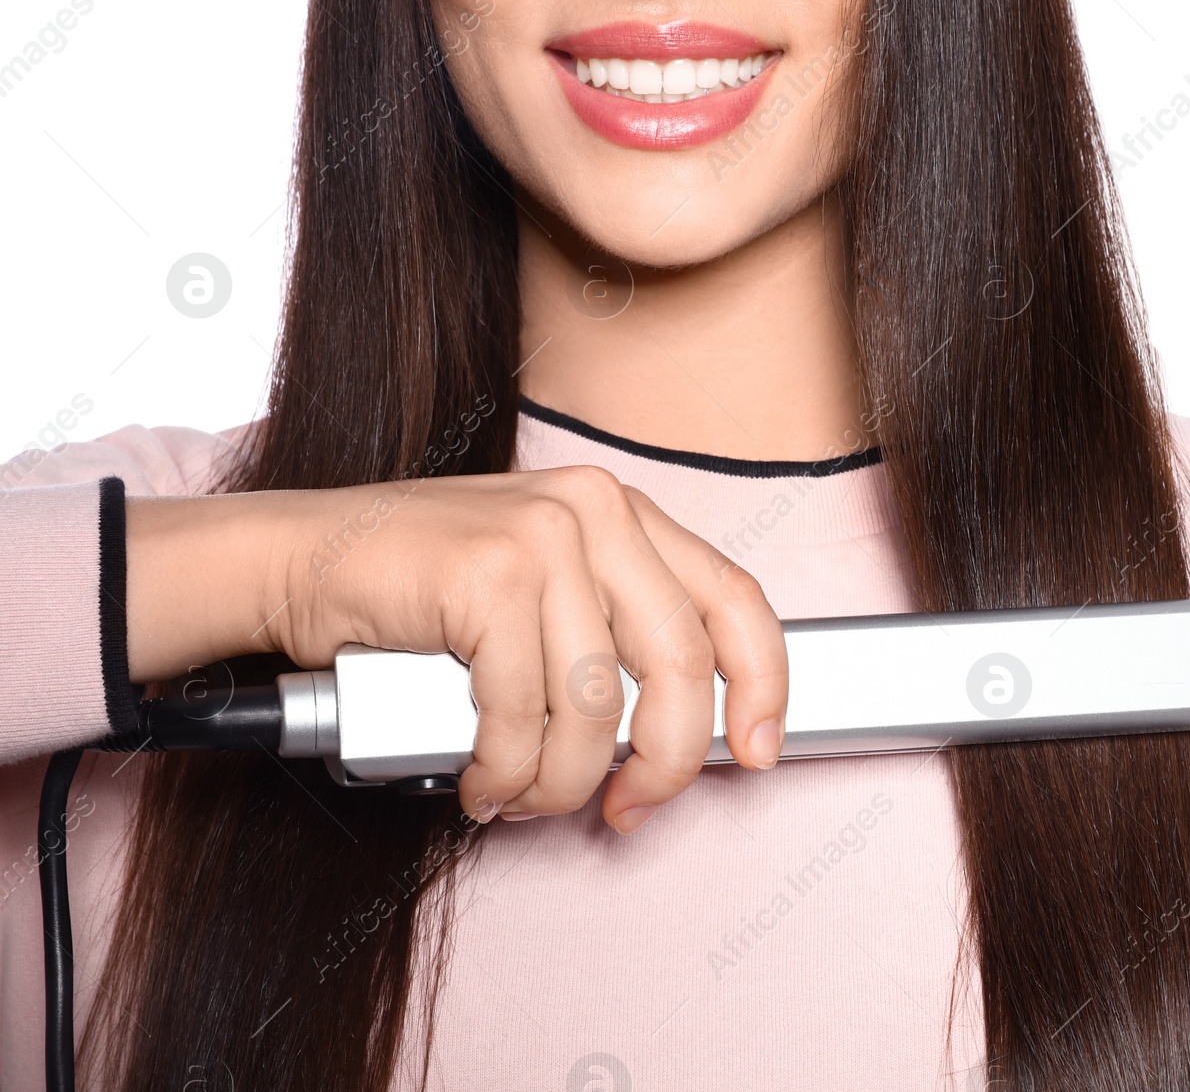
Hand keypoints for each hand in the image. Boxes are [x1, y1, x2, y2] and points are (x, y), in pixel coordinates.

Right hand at [125, 466, 788, 831]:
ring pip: (597, 707)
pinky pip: (523, 716)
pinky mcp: (490, 576)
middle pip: (682, 665)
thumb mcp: (542, 595)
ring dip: (560, 782)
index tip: (760, 748)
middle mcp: (596, 510)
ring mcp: (544, 535)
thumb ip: (611, 639)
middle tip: (626, 806)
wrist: (297, 558)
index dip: (764, 683)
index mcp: (623, 513)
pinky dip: (505, 772)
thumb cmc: (421, 589)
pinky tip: (481, 778)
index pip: (734, 598)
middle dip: (665, 762)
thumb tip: (678, 735)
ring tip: (521, 793)